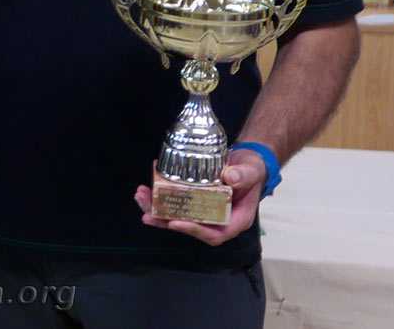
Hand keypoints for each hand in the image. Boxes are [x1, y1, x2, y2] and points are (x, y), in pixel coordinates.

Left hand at [133, 149, 265, 245]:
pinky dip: (161, 198)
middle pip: (190, 227)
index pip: (214, 233)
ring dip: (157, 210)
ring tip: (141, 198)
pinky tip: (148, 190)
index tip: (175, 222)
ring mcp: (205, 210)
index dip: (194, 230)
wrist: (247, 161)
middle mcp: (218, 219)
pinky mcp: (195, 199)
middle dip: (166, 221)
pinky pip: (177, 203)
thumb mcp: (252, 170)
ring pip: (179, 216)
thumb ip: (244, 175)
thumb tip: (230, 177)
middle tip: (147, 213)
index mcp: (235, 219)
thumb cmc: (252, 170)